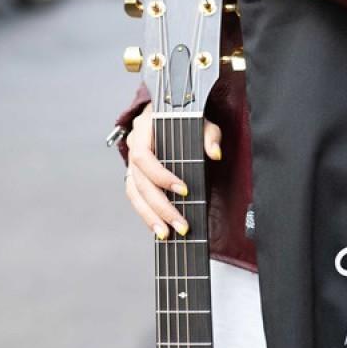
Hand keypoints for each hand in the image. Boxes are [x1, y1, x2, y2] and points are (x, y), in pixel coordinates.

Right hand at [125, 101, 222, 238]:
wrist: (172, 113)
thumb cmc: (186, 118)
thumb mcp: (201, 120)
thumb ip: (209, 135)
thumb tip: (215, 153)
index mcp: (145, 128)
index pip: (144, 156)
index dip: (161, 176)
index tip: (184, 190)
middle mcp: (134, 145)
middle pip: (140, 182)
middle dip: (161, 206)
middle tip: (181, 225)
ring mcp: (132, 161)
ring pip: (134, 193)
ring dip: (150, 216)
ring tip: (166, 234)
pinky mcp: (135, 174)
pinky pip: (135, 197)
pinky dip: (146, 214)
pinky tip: (159, 228)